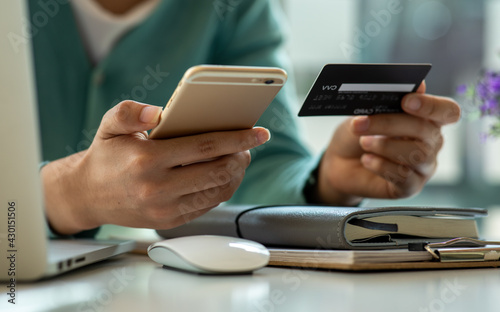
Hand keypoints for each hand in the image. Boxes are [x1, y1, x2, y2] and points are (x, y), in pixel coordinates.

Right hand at [42, 101, 269, 234]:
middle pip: (217, 171)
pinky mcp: (170, 221)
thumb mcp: (110, 126)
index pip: (204, 147)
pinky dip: (222, 188)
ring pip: (217, 191)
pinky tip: (224, 175)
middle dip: (241, 156)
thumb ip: (130, 112)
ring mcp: (165, 209)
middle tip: (249, 144)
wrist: (88, 195)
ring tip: (239, 158)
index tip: (258, 132)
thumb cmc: (105, 156)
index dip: (236, 138)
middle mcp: (157, 188)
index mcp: (147, 160)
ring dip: (236, 173)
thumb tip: (160, 111)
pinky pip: (207, 205)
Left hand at [315, 82, 460, 205]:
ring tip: (364, 143)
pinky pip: (405, 177)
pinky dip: (382, 166)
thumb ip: (390, 100)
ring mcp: (423, 167)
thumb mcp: (366, 112)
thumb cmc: (357, 134)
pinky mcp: (410, 187)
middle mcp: (430, 143)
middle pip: (426, 131)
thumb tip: (419, 85)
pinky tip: (367, 160)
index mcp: (426, 119)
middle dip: (390, 124)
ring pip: (418, 155)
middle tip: (361, 124)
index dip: (432, 106)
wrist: (338, 162)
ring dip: (385, 146)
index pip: (447, 111)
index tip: (407, 101)